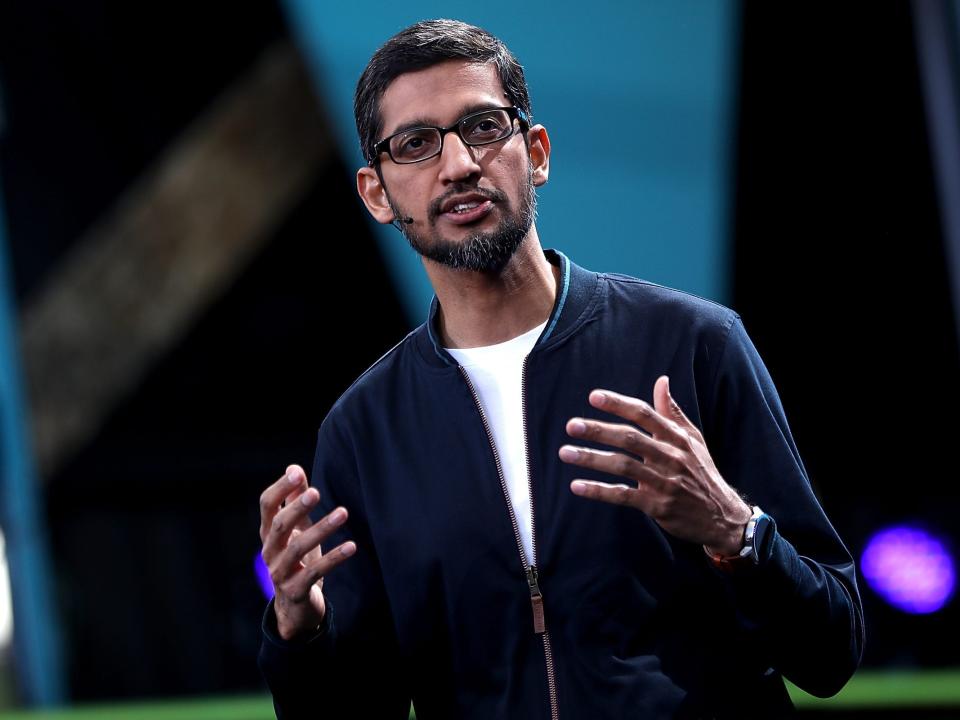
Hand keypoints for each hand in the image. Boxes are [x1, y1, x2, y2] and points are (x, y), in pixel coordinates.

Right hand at [259, 464, 355, 639]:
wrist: (293, 606)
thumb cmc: (296, 559)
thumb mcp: (296, 529)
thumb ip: (294, 500)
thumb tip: (294, 469)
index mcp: (269, 532)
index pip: (267, 505)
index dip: (280, 489)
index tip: (297, 473)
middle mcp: (270, 551)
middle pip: (279, 526)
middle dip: (297, 508)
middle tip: (316, 492)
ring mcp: (280, 572)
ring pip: (297, 549)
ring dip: (321, 529)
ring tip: (343, 513)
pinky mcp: (295, 590)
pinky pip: (315, 573)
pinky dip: (334, 558)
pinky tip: (352, 546)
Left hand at [559, 376, 751, 555]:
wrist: (721, 515)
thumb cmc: (701, 471)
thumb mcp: (693, 439)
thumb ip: (672, 411)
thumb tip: (661, 381)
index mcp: (677, 437)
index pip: (644, 414)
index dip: (618, 404)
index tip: (594, 397)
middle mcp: (671, 456)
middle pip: (629, 438)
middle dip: (598, 430)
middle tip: (571, 426)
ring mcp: (664, 481)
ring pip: (623, 465)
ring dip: (592, 459)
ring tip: (565, 453)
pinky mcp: (657, 505)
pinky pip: (623, 495)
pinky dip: (599, 491)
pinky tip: (577, 485)